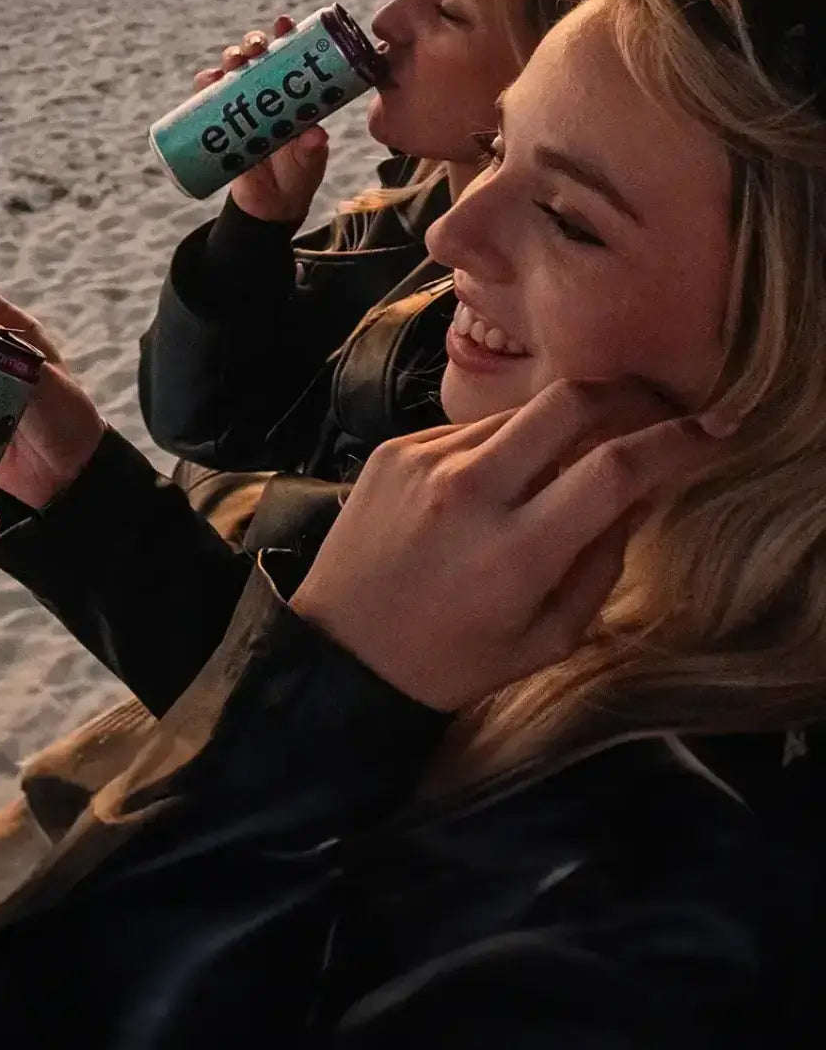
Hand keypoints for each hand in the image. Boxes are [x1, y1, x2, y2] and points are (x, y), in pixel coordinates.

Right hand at [195, 15, 329, 225]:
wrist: (271, 206)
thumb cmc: (298, 177)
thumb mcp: (310, 163)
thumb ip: (312, 150)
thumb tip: (316, 134)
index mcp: (293, 96)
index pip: (290, 58)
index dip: (286, 35)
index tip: (284, 23)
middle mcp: (267, 94)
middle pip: (258, 58)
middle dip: (254, 44)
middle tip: (256, 46)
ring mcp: (242, 107)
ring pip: (232, 72)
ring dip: (230, 60)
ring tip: (233, 61)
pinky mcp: (221, 124)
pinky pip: (209, 99)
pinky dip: (206, 86)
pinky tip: (207, 80)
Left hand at [291, 380, 729, 711]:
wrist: (341, 655)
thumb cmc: (452, 662)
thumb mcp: (544, 638)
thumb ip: (602, 563)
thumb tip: (640, 493)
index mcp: (515, 551)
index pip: (615, 468)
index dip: (677, 440)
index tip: (714, 429)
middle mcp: (469, 491)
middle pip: (570, 401)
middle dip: (628, 394)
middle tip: (655, 407)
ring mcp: (425, 460)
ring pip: (520, 414)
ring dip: (560, 426)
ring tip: (565, 465)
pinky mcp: (394, 448)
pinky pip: (471, 430)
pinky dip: (501, 448)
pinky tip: (493, 488)